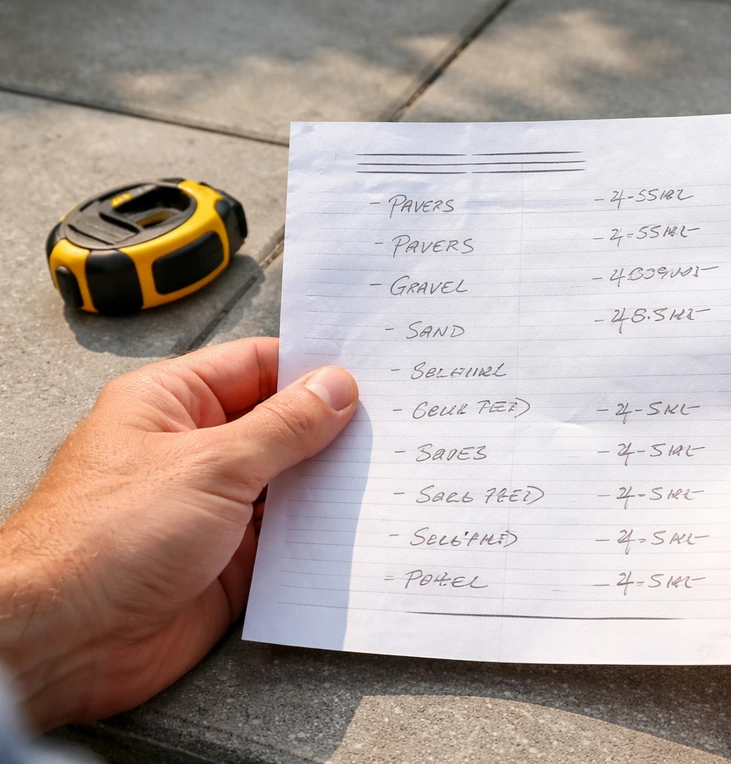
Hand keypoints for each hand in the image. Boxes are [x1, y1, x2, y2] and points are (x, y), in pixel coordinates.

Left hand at [0, 337, 357, 730]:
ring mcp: (214, 505)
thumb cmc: (101, 541)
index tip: (366, 377)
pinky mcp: (230, 558)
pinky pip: (287, 537)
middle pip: (280, 425)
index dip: (311, 369)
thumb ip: (282, 426)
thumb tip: (333, 389)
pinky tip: (353, 525)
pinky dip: (320, 533)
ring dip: (328, 483)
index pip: (257, 366)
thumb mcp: (211, 465)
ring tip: (382, 472)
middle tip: (387, 425)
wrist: (66, 641)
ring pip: (289, 483)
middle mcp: (195, 450)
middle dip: (329, 429)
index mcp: (173, 404)